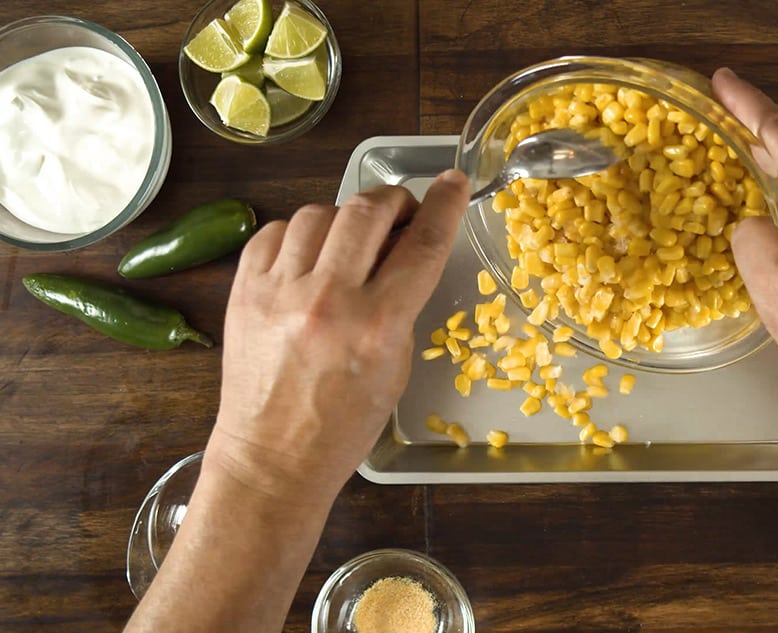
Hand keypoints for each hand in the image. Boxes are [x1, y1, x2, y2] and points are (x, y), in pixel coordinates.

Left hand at [208, 172, 468, 502]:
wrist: (273, 458)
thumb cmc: (344, 425)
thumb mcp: (396, 367)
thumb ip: (402, 304)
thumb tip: (404, 250)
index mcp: (377, 326)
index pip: (422, 245)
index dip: (444, 205)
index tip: (453, 182)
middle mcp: (328, 300)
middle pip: (368, 211)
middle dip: (394, 202)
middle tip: (401, 216)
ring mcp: (279, 292)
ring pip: (320, 213)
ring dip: (346, 219)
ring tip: (352, 244)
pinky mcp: (243, 291)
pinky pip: (277, 232)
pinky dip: (301, 235)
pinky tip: (311, 256)